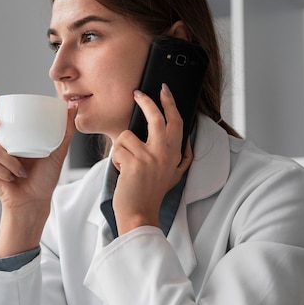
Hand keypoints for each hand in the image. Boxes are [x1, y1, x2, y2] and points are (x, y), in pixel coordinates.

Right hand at [0, 95, 77, 256]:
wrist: (36, 201)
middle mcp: (3, 144)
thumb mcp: (58, 151)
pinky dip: (5, 172)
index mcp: (17, 136)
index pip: (3, 116)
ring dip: (10, 162)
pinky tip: (11, 179)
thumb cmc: (45, 178)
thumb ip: (66, 130)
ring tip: (22, 172)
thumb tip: (73, 107)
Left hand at [111, 84, 192, 234]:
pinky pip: (118, 149)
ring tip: (126, 164)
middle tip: (137, 94)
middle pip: (157, 118)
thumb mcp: (175, 176)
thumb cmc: (152, 194)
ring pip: (128, 136)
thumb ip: (183, 158)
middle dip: (147, 102)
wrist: (139, 214)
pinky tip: (122, 172)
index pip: (176, 122)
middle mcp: (165, 154)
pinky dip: (116, 160)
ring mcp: (150, 158)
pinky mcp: (135, 163)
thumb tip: (188, 141)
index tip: (164, 91)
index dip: (170, 104)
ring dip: (121, 149)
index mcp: (175, 155)